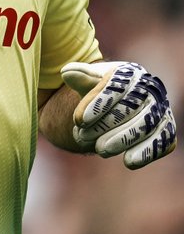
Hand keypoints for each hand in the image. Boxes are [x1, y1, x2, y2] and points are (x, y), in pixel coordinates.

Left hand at [61, 61, 176, 168]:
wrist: (119, 103)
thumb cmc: (103, 90)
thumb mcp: (89, 82)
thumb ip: (80, 78)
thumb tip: (66, 72)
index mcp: (130, 73)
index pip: (115, 86)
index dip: (97, 104)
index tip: (79, 120)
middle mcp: (149, 89)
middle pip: (129, 108)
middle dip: (105, 125)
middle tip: (83, 138)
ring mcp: (160, 110)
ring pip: (145, 125)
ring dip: (123, 139)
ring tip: (100, 150)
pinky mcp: (166, 130)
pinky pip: (162, 141)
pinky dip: (147, 151)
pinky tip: (130, 161)